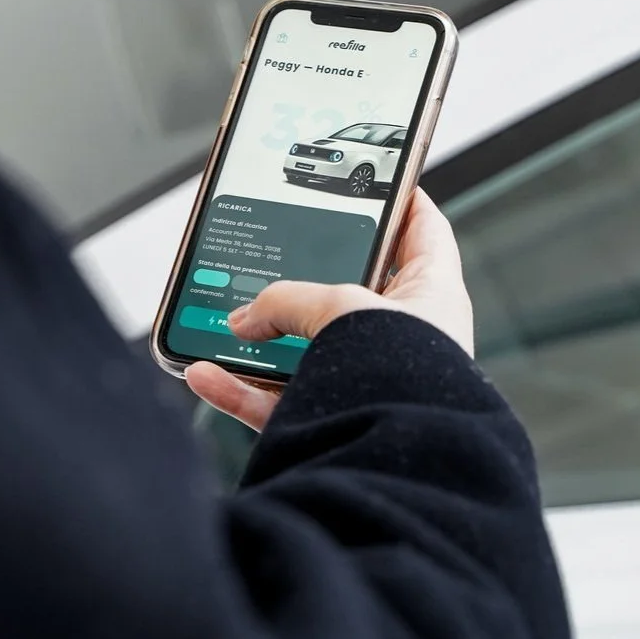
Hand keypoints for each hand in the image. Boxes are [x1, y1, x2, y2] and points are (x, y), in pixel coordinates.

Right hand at [186, 189, 472, 431]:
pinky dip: (240, 390)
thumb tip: (242, 320)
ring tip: (227, 322)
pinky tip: (206, 374)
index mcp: (432, 296)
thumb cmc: (404, 376)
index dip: (405, 201)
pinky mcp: (336, 422)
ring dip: (263, 342)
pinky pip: (280, 402)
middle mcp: (407, 340)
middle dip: (314, 279)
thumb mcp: (339, 306)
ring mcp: (370, 383)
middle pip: (353, 294)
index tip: (383, 183)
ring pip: (308, 353)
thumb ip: (285, 301)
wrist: (395, 455)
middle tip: (283, 255)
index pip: (425, 233)